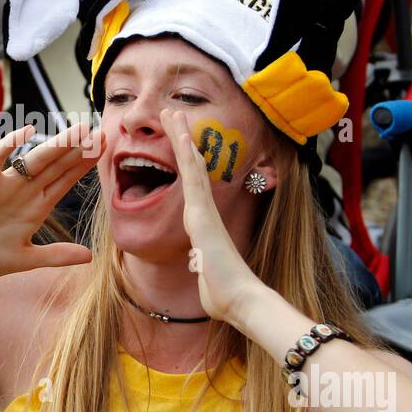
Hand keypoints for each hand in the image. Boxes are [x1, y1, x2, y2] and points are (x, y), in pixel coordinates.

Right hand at [0, 123, 100, 281]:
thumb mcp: (24, 260)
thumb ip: (55, 256)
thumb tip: (89, 256)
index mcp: (34, 209)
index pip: (64, 182)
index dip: (84, 167)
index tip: (105, 152)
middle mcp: (22, 193)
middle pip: (56, 166)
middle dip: (79, 151)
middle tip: (103, 132)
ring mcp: (3, 186)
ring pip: (33, 159)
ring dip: (56, 145)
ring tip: (79, 129)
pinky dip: (9, 145)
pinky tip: (26, 132)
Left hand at [163, 109, 259, 325]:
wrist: (239, 299)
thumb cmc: (223, 291)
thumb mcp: (207, 271)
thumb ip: (203, 262)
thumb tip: (201, 262)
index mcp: (201, 221)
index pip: (190, 182)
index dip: (185, 157)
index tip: (176, 137)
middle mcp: (203, 210)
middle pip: (192, 165)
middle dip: (181, 138)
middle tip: (172, 112)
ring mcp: (203, 210)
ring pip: (192, 165)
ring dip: (182, 137)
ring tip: (172, 113)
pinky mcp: (201, 215)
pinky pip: (193, 179)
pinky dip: (187, 156)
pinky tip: (181, 137)